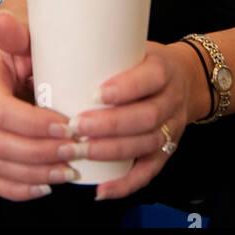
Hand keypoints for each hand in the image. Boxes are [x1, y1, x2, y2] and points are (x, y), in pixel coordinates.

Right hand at [0, 9, 81, 201]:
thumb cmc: (29, 43)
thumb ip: (16, 30)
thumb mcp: (26, 32)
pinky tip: (46, 186)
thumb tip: (4, 23)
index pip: (2, 111)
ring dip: (36, 174)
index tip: (69, 126)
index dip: (34, 125)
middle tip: (77, 151)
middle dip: (41, 153)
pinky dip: (19, 189)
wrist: (21, 55)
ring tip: (70, 170)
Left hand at [59, 40, 204, 201]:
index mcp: (163, 69)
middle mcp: (171, 100)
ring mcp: (172, 128)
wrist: (187, 79)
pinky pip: (149, 171)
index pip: (150, 78)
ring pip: (146, 144)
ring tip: (81, 152)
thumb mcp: (134, 47)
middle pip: (146, 117)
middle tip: (76, 126)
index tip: (95, 92)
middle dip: (109, 125)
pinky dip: (126, 183)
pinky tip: (102, 188)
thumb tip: (46, 61)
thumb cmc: (146, 62)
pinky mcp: (167, 151)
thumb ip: (101, 54)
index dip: (125, 88)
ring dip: (111, 151)